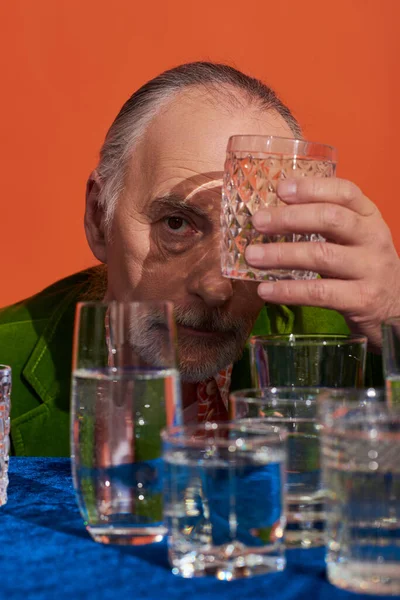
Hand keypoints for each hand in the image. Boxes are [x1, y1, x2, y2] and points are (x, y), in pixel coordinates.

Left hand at [244, 177, 399, 352]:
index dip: (312, 188)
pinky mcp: (362, 299)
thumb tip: (270, 216)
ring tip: (252, 256)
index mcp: (370, 217)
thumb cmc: (364, 269)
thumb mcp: (355, 240)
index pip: (345, 192)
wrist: (398, 310)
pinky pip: (319, 293)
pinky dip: (288, 291)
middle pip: (330, 219)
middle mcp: (374, 238)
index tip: (280, 188)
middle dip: (289, 218)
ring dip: (281, 255)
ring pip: (322, 256)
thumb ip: (326, 225)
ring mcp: (370, 269)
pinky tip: (265, 290)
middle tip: (258, 222)